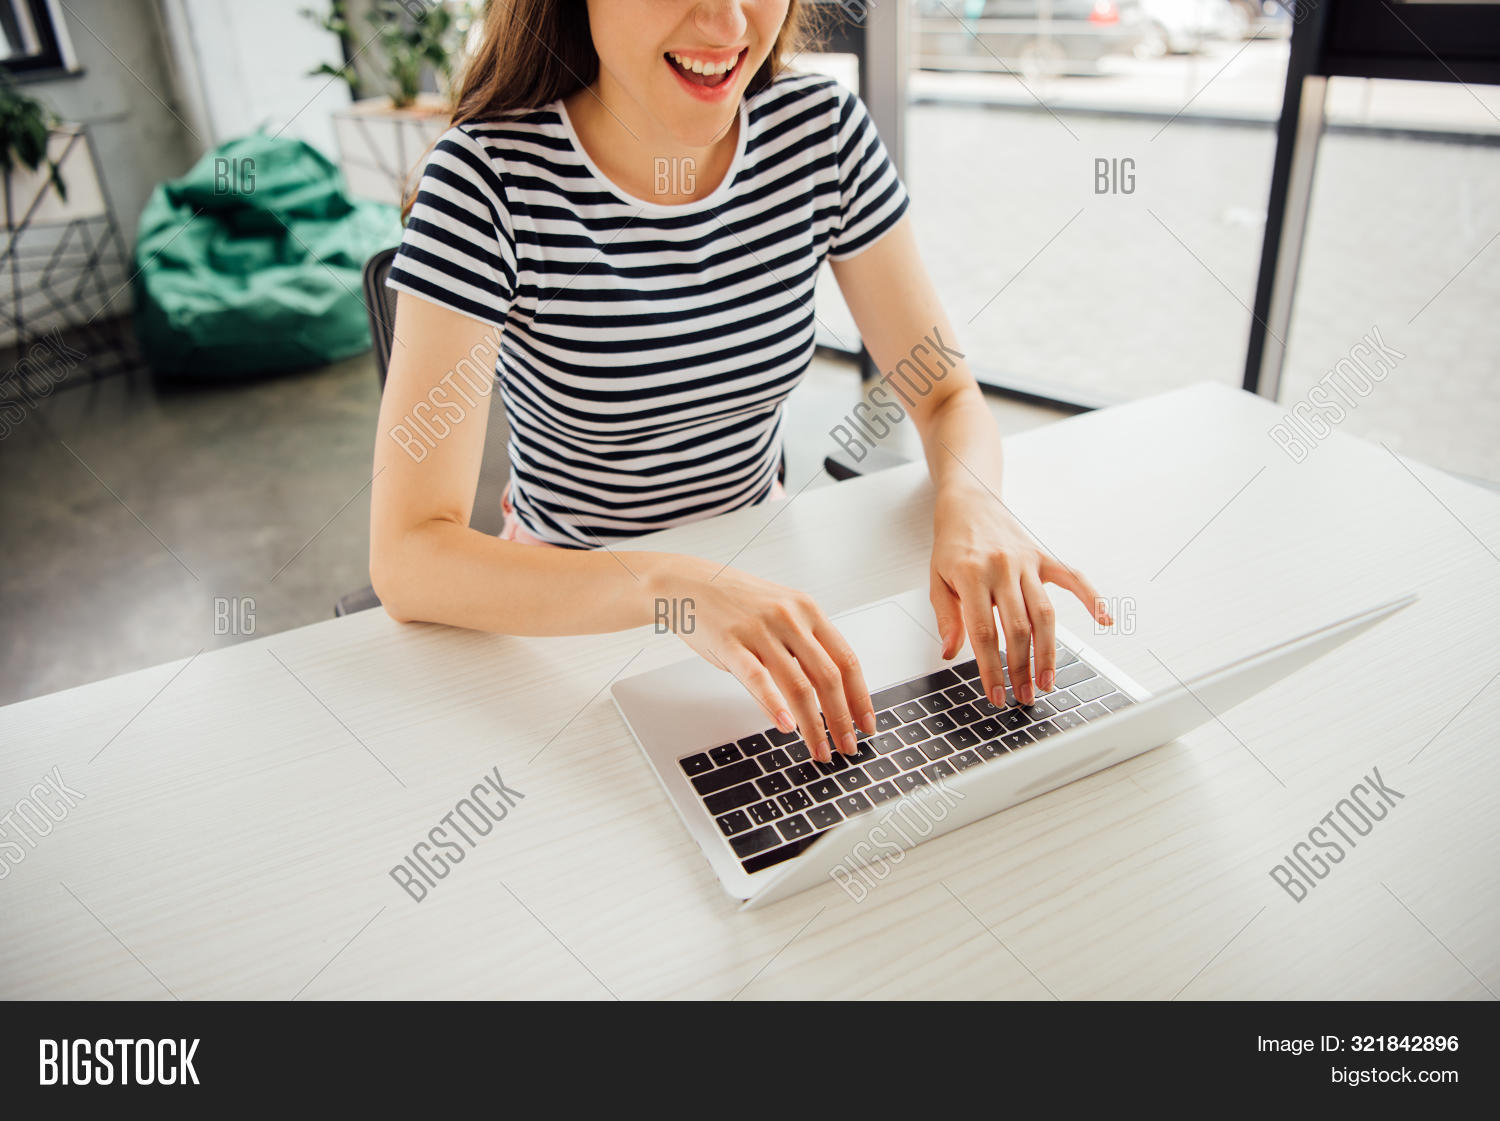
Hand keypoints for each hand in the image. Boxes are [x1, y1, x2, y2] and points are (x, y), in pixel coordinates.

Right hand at [645, 556, 875, 762]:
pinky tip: (787, 725)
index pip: (847, 659)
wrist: (687, 583)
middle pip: (829, 676)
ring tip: (818, 749)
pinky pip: (759, 678)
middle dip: (842, 719)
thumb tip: (813, 705)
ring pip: (799, 684)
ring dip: (813, 724)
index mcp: (808, 611)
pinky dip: (776, 705)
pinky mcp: (731, 642)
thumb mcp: (774, 621)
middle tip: (846, 747)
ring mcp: (761, 629)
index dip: (860, 697)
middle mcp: (790, 618)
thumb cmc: (733, 603)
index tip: (866, 724)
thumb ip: (795, 658)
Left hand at [929, 486, 1111, 707]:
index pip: (984, 633)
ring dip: (1049, 651)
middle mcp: (1002, 568)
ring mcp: (1026, 562)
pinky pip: (1073, 578)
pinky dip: (1092, 598)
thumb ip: (947, 617)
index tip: (996, 694)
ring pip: (1044, 613)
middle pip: (1018, 628)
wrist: (970, 504)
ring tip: (1048, 680)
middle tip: (1025, 695)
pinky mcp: (1043, 557)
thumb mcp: (936, 581)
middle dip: (1022, 667)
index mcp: (971, 575)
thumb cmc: (953, 546)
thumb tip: (950, 653)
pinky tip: (1105, 620)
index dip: (991, 668)